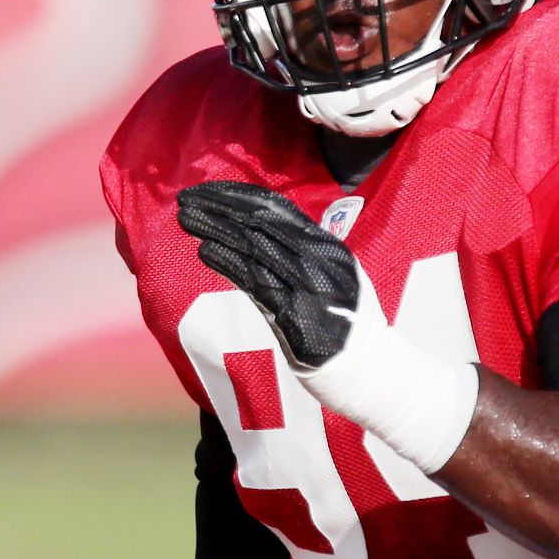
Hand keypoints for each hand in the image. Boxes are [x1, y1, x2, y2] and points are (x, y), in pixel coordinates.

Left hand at [178, 179, 481, 476]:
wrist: (372, 368)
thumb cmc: (347, 323)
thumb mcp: (334, 275)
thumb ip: (305, 253)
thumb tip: (263, 233)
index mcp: (327, 245)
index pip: (277, 208)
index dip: (237, 195)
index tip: (207, 190)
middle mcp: (320, 259)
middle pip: (261, 222)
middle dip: (219, 207)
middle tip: (185, 198)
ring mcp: (310, 286)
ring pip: (255, 248)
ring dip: (216, 229)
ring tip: (186, 218)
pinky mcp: (297, 316)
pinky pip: (258, 283)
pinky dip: (230, 263)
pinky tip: (205, 250)